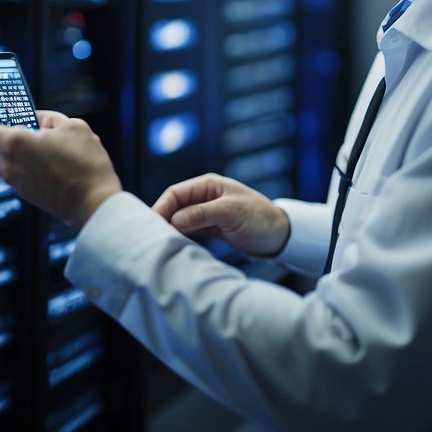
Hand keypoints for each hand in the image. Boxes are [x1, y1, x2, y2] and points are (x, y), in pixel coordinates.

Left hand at [0, 110, 122, 227]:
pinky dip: (17, 164)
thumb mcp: (72, 126)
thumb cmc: (85, 162)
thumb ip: (48, 118)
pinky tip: (38, 157)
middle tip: (6, 126)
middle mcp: (8, 164)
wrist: (94, 202)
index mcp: (14, 143)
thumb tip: (36, 119)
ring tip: (28, 141)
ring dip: (5, 152)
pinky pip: (11, 174)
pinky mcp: (24, 194)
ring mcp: (14, 182)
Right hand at [153, 173, 290, 256]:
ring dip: (171, 229)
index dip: (161, 206)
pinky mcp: (210, 228)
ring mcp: (206, 213)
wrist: (281, 237)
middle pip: (174, 206)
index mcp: (209, 185)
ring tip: (159, 243)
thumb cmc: (260, 219)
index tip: (151, 222)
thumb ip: (202, 214)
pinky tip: (174, 246)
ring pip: (180, 219)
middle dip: (162, 219)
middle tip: (150, 236)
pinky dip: (181, 237)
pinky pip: (189, 231)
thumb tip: (174, 220)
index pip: (176, 193)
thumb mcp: (231, 213)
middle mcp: (205, 197)